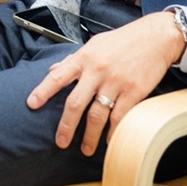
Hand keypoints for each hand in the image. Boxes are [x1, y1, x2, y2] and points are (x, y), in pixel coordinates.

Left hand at [25, 12, 183, 155]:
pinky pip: (120, 117)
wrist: (155, 37)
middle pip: (76, 103)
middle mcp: (97, 71)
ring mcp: (115, 82)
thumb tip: (52, 70)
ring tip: (85, 148)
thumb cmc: (123, 40)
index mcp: (84, 58)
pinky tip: (109, 141)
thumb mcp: (94, 44)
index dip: (43, 91)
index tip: (31, 104)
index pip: (58, 76)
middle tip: (60, 142)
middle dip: (66, 126)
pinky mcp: (134, 91)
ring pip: (97, 115)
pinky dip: (113, 132)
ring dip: (90, 136)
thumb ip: (73, 60)